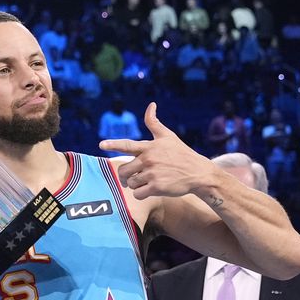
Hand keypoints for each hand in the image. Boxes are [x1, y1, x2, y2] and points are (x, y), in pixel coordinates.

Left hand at [99, 102, 214, 199]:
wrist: (198, 173)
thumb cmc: (181, 154)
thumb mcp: (168, 136)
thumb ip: (154, 123)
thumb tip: (151, 105)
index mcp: (149, 147)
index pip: (127, 144)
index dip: (113, 144)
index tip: (101, 144)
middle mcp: (149, 159)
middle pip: (124, 170)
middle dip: (126, 175)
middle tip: (133, 177)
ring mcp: (152, 173)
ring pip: (130, 183)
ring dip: (136, 185)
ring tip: (147, 181)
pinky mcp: (156, 187)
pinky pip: (138, 194)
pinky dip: (141, 194)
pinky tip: (150, 190)